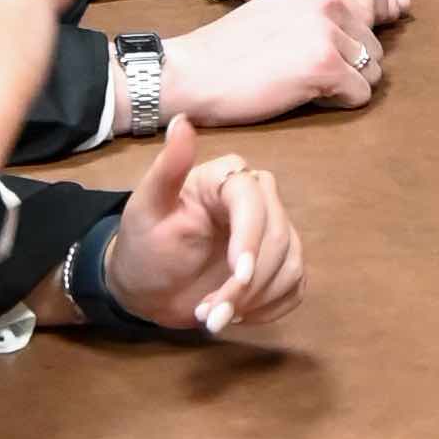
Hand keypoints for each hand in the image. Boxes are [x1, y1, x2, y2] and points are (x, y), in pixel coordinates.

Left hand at [102, 115, 305, 337]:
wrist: (145, 287)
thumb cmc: (144, 243)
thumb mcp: (147, 206)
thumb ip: (168, 167)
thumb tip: (182, 120)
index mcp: (227, 180)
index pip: (254, 202)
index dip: (251, 239)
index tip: (237, 275)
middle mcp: (259, 201)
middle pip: (278, 237)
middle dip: (248, 284)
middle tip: (211, 314)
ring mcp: (274, 235)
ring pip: (291, 265)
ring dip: (256, 301)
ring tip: (214, 318)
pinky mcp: (280, 266)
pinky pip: (295, 287)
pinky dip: (269, 308)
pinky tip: (238, 316)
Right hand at [159, 0, 384, 125]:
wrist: (192, 71)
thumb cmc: (229, 52)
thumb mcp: (278, 13)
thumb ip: (316, 17)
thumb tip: (359, 42)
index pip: (361, 22)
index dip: (342, 48)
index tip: (306, 57)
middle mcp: (327, 0)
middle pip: (373, 47)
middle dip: (350, 68)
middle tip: (307, 76)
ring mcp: (328, 33)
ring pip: (372, 72)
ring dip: (346, 86)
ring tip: (305, 85)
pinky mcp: (326, 66)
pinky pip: (361, 95)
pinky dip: (339, 103)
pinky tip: (305, 96)